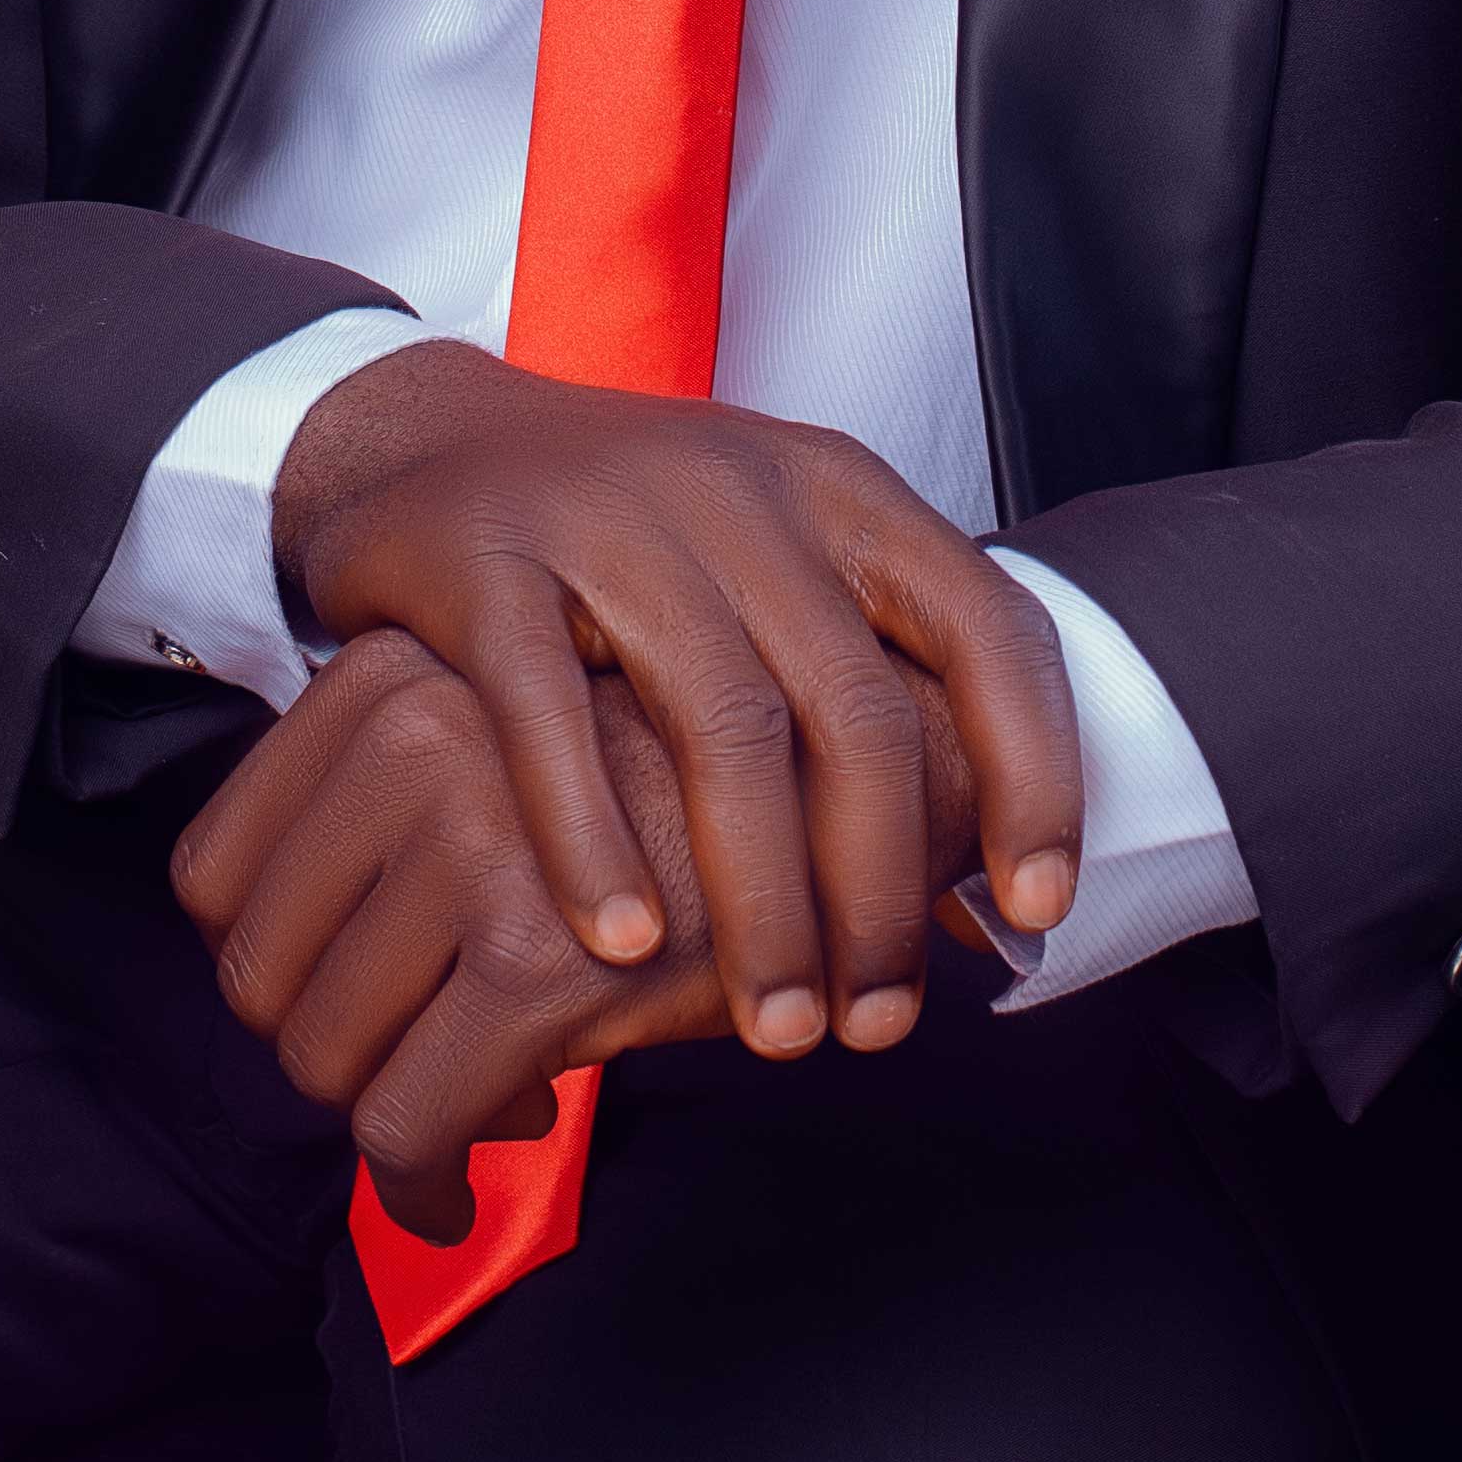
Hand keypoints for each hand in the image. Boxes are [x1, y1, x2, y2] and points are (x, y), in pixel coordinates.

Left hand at [172, 628, 736, 1241]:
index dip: (260, 964)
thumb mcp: (508, 738)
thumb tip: (281, 977)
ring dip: (377, 1114)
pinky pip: (407, 1125)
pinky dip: (420, 1187)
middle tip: (394, 1073)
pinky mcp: (539, 961)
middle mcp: (414, 737)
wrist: (855, 790)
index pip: (212, 872)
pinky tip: (458, 1192)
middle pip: (256, 971)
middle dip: (321, 1051)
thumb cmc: (677, 788)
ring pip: (323, 1055)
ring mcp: (474, 841)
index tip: (327, 1002)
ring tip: (447, 1117)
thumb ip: (389, 809)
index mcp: (387, 676)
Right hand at [267, 343, 1080, 1065]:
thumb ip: (875, 684)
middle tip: (877, 1022)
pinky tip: (623, 945)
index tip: (1037, 905)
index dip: (1034, 773)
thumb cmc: (634, 536)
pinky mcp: (489, 558)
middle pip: (856, 707)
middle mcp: (744, 491)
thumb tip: (990, 885)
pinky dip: (592, 840)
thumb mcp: (780, 558)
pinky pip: (549, 716)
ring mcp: (613, 517)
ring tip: (777, 1026)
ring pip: (725, 725)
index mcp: (842, 490)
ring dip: (764, 899)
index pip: (990, 625)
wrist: (424, 435)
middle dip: (882, 887)